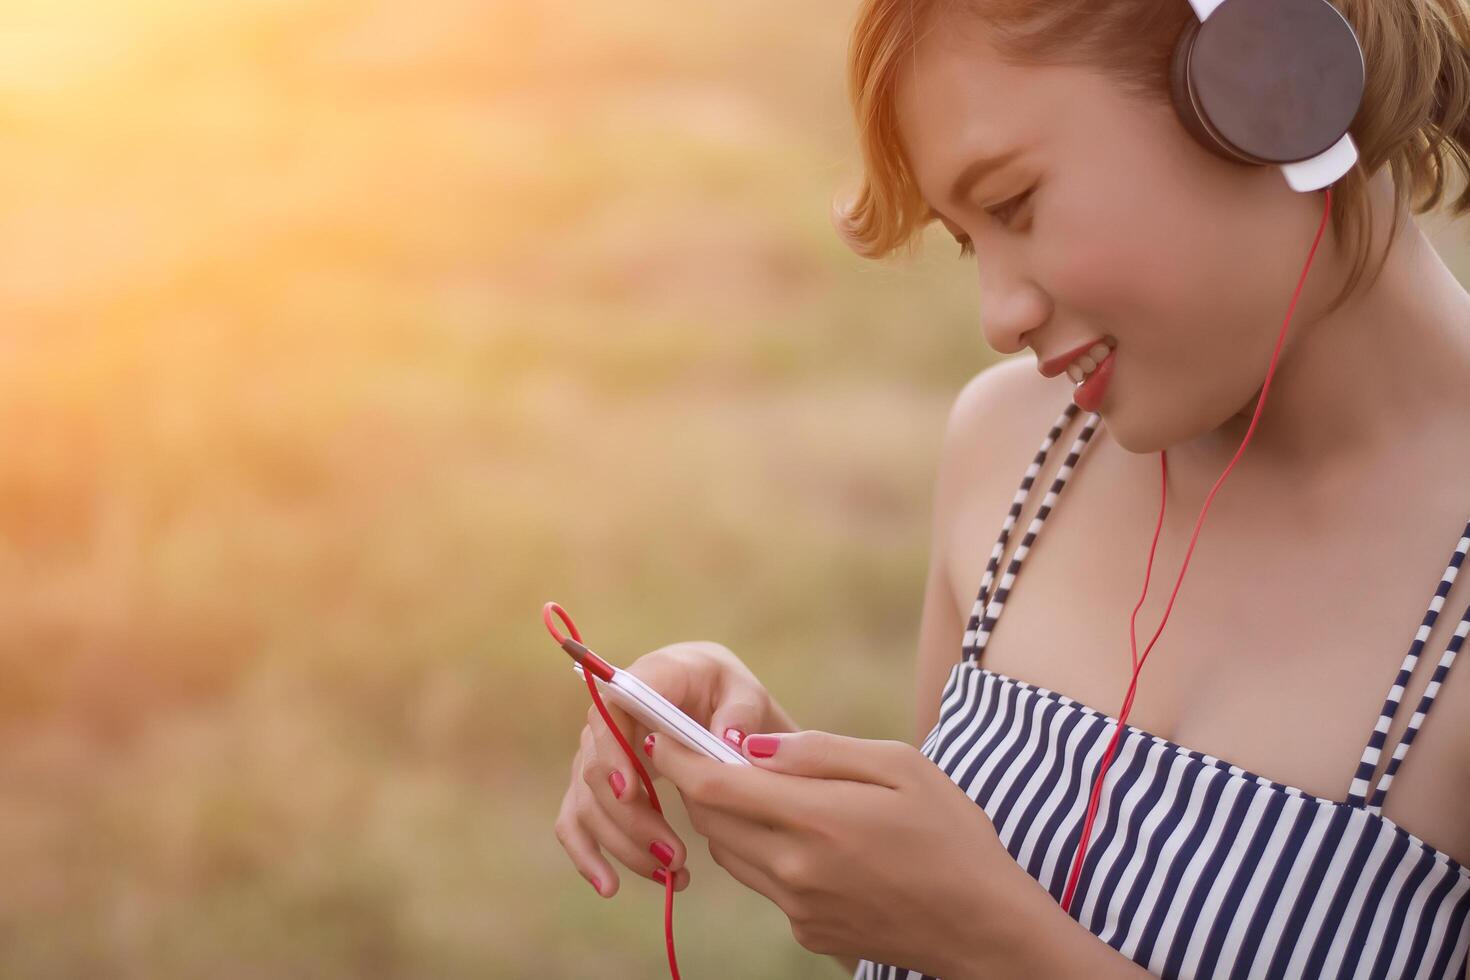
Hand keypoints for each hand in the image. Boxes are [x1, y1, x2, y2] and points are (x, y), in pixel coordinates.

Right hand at [552, 641, 795, 898]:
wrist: (716, 705)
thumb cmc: (729, 695)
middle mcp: (609, 716)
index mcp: (645, 681)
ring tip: (671, 873)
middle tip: (675, 855)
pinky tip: (610, 886)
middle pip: (596, 769)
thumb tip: (728, 742)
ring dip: (622, 844)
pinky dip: (587, 856)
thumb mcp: (746, 693)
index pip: (609, 709)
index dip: (612, 750)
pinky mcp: (598, 786)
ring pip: (588, 804)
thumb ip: (742, 712)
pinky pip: (576, 821)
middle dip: (631, 819)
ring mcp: (599, 753)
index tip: (630, 791)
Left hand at [649, 728, 1034, 977]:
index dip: (679, 758)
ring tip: (761, 792)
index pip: (715, 787)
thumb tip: (753, 748)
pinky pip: (764, 883)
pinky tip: (805, 838)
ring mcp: (798, 906)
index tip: (663, 734)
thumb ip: (820, 751)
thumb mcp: (900, 765)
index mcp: (817, 818)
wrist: (984, 927)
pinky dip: (764, 854)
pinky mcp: (807, 931)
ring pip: (730, 854)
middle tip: (709, 754)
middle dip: (699, 784)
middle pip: (712, 821)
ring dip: (729, 819)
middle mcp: (796, 868)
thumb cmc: (952, 834)